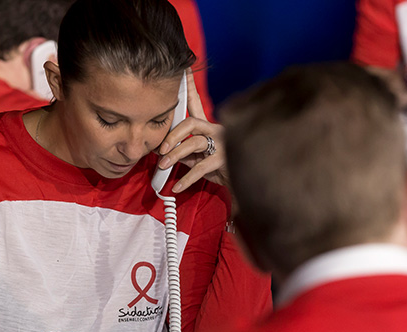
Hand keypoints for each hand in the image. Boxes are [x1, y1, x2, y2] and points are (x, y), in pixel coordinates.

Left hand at [156, 68, 227, 193]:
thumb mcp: (200, 158)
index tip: (183, 69)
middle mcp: (216, 131)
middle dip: (172, 134)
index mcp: (209, 127)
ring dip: (175, 155)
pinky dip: (186, 179)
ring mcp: (221, 144)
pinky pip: (200, 168)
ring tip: (163, 166)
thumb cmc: (221, 168)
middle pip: (190, 122)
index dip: (188, 86)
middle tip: (160, 149)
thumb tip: (166, 152)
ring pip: (194, 143)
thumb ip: (185, 152)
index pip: (196, 103)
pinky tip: (177, 187)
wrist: (245, 182)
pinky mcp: (223, 160)